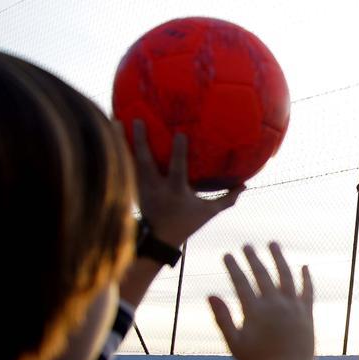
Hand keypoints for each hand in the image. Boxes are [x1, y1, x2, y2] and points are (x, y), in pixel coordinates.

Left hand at [122, 119, 241, 246]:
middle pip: (146, 162)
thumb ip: (227, 198)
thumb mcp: (209, 212)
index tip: (179, 133)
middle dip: (141, 141)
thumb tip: (246, 184)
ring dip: (122, 142)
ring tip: (116, 120)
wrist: (159, 240)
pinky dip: (119, 152)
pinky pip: (125, 166)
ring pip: (130, 162)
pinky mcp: (134, 188)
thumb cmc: (186, 223)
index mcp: (175, 191)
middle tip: (136, 119)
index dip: (178, 152)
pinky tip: (112, 136)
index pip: (177, 169)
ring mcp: (142, 188)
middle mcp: (156, 188)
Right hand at [208, 243, 316, 359]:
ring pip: (285, 275)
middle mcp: (274, 303)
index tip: (227, 255)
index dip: (233, 267)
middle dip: (253, 258)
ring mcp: (293, 306)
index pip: (241, 282)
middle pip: (262, 274)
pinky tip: (304, 266)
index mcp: (255, 310)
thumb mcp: (235, 343)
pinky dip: (306, 277)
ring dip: (279, 258)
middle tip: (247, 246)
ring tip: (273, 244)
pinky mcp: (307, 312)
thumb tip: (210, 295)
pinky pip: (307, 290)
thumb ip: (223, 318)